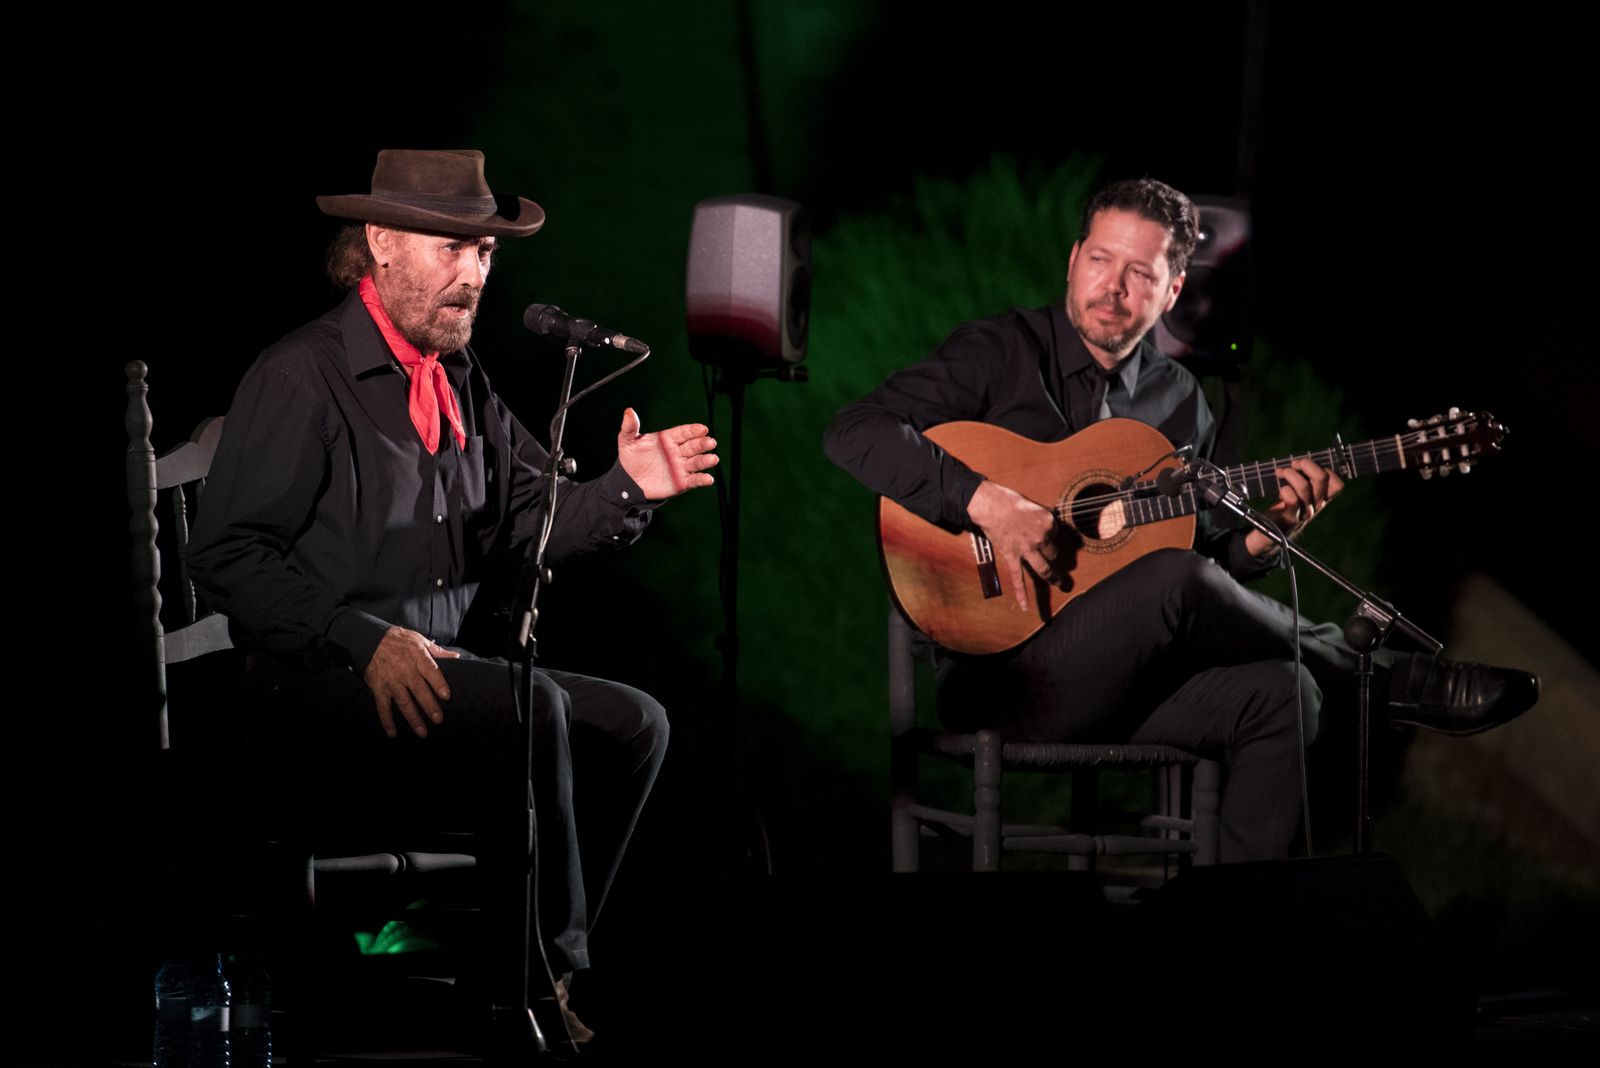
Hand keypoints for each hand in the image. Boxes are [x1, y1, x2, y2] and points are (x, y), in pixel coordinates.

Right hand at [363, 626, 460, 737]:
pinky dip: (387, 720)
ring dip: (413, 718)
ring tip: (422, 731)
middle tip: (438, 719)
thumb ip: (437, 651)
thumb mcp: (419, 640)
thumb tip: (456, 657)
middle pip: (419, 690)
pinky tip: (393, 732)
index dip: (439, 684)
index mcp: (417, 657)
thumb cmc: (398, 640)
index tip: (447, 697)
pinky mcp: (379, 687)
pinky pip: (382, 706)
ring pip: (403, 702)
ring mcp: (391, 680)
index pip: (431, 672)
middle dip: (429, 706)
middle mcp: (404, 670)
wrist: (369, 639)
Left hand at [615, 408, 718, 499]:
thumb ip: (630, 427)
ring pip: (697, 462)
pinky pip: (694, 480)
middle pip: (693, 446)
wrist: (629, 482)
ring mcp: (681, 467)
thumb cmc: (631, 458)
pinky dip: (702, 479)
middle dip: (702, 444)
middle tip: (710, 442)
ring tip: (713, 459)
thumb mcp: (627, 441)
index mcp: (668, 439)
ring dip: (706, 460)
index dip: (693, 430)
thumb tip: (629, 410)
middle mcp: (678, 451)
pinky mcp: (681, 482)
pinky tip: (708, 479)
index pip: (684, 432)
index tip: (703, 428)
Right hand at [966, 479, 1058, 609]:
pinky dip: (1022, 595)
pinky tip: (1026, 607)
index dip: (1049, 533)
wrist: (990, 505)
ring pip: (1044, 568)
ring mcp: (1027, 550)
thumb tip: (1051, 513)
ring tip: (1059, 583)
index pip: (1056, 533)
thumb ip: (1043, 512)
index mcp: (1048, 523)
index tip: (1043, 532)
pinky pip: (1018, 579)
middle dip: (1050, 552)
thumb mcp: (1032, 503)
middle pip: (1053, 552)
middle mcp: (1041, 538)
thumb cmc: (1009, 501)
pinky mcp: (1012, 557)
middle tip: (1047, 553)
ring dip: (1053, 577)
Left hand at [1245, 457, 1344, 556]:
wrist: (1268, 533)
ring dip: (1290, 474)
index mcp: (1322, 498)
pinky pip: (1292, 500)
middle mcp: (1317, 505)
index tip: (1307, 467)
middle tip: (1293, 465)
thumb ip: (1304, 480)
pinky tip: (1279, 491)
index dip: (1325, 469)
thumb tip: (1300, 462)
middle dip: (1306, 464)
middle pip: (1322, 478)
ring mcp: (1305, 512)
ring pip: (1304, 486)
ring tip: (1280, 473)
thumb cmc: (1283, 507)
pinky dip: (1284, 490)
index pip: (1337, 484)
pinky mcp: (1290, 518)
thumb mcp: (1299, 493)